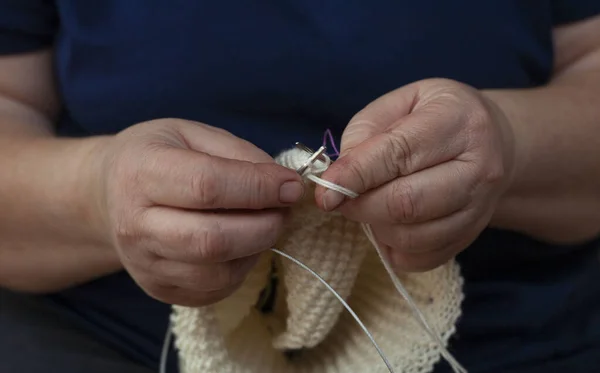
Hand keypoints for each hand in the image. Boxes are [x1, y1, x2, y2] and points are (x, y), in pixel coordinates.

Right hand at [94, 119, 303, 305]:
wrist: (109, 194)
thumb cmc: (157, 156)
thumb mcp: (192, 133)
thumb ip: (239, 154)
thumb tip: (282, 185)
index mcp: (140, 172)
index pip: (207, 186)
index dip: (258, 188)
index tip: (291, 186)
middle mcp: (135, 224)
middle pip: (212, 240)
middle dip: (265, 225)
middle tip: (283, 208)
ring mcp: (145, 264)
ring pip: (217, 272)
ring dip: (257, 248)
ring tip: (263, 223)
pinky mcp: (160, 289)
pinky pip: (215, 288)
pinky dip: (242, 267)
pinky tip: (242, 243)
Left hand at [315, 78, 516, 271]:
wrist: (495, 142)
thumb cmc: (437, 117)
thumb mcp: (401, 102)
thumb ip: (365, 132)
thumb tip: (339, 176)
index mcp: (457, 122)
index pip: (398, 154)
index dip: (355, 176)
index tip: (324, 191)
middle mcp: (478, 168)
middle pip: (407, 203)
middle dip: (360, 206)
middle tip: (338, 200)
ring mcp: (480, 208)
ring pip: (413, 236)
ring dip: (375, 227)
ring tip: (367, 206)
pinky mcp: (471, 237)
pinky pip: (422, 258)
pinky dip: (393, 248)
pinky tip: (388, 225)